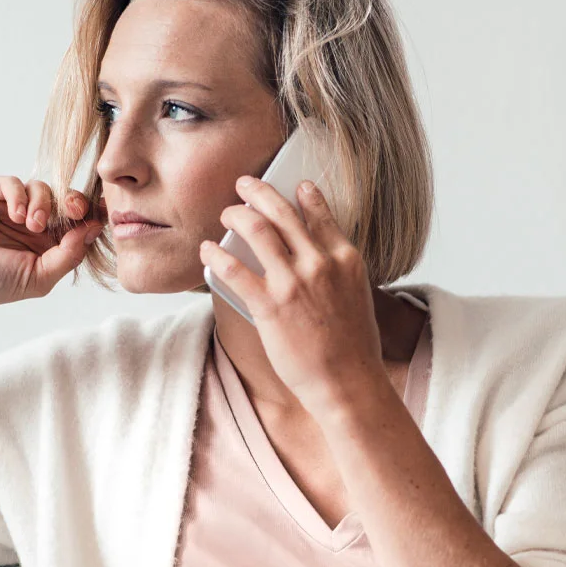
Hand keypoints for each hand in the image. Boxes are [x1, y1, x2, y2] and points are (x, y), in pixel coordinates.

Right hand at [0, 176, 104, 310]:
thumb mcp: (39, 277)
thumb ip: (69, 255)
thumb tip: (94, 228)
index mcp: (45, 246)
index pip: (77, 224)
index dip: (91, 216)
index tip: (104, 212)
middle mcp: (30, 224)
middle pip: (64, 201)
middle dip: (75, 202)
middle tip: (74, 211)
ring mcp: (9, 206)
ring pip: (43, 189)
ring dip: (44, 204)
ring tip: (32, 224)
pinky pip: (13, 182)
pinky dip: (20, 195)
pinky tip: (16, 215)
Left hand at [198, 177, 385, 416]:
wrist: (348, 381)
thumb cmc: (354, 347)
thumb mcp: (357, 295)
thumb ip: (336, 271)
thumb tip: (312, 259)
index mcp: (345, 259)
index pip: (320, 213)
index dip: (304, 194)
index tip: (294, 185)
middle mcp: (319, 263)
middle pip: (282, 212)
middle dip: (259, 192)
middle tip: (244, 185)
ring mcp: (293, 282)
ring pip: (257, 230)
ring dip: (237, 214)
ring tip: (227, 212)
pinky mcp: (269, 305)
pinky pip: (233, 269)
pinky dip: (217, 254)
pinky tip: (208, 250)